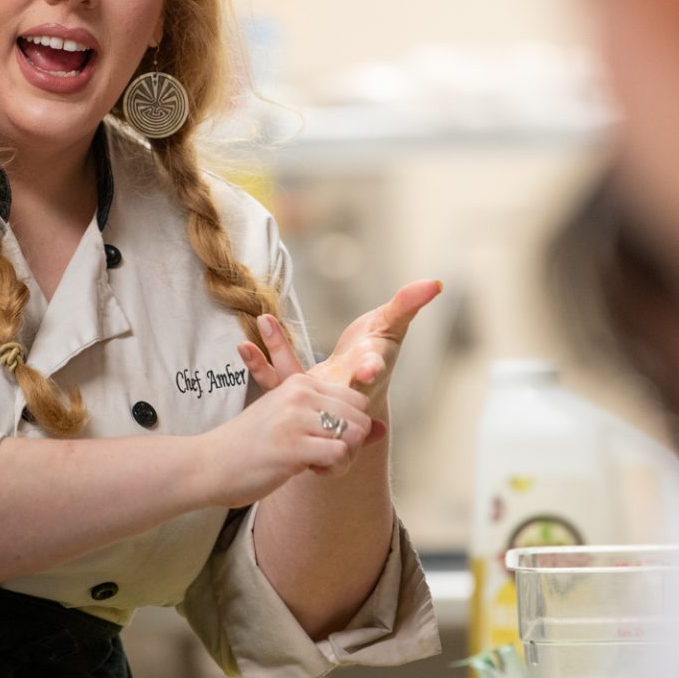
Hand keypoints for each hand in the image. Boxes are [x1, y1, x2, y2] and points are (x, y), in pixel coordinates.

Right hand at [196, 372, 372, 507]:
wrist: (209, 464)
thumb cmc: (252, 446)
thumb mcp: (295, 425)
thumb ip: (337, 424)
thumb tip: (382, 429)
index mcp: (300, 383)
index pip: (357, 400)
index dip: (351, 427)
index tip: (325, 440)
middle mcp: (300, 394)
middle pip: (361, 417)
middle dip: (352, 444)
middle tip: (325, 458)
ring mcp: (295, 419)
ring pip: (354, 436)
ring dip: (344, 460)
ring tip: (317, 465)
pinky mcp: (292, 446)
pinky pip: (339, 456)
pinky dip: (333, 470)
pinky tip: (311, 472)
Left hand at [239, 281, 440, 437]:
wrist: (354, 379)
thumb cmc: (376, 347)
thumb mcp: (393, 324)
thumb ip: (409, 304)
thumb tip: (435, 283)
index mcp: (370, 372)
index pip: (374, 370)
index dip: (371, 368)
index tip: (368, 368)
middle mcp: (343, 390)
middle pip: (334, 393)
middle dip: (324, 385)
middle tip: (301, 370)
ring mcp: (316, 395)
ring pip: (298, 384)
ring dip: (277, 356)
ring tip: (264, 320)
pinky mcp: (295, 391)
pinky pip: (276, 379)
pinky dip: (260, 363)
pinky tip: (244, 345)